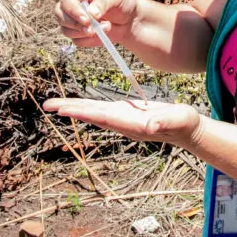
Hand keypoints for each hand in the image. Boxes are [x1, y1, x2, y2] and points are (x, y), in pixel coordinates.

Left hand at [43, 97, 201, 146]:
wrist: (188, 131)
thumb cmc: (185, 124)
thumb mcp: (179, 119)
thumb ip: (165, 122)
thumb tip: (151, 125)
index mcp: (131, 124)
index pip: (103, 117)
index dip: (82, 112)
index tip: (64, 110)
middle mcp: (123, 124)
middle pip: (92, 116)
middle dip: (71, 110)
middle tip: (47, 106)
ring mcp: (124, 120)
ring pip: (94, 113)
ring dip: (75, 108)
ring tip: (55, 105)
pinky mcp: (126, 114)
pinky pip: (102, 110)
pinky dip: (88, 106)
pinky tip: (79, 105)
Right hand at [55, 0, 138, 46]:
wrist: (128, 20)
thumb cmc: (121, 3)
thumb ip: (104, 3)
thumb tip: (92, 13)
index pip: (66, 1)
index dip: (74, 12)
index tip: (87, 21)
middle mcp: (71, 5)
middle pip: (60, 17)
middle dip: (77, 25)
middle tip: (93, 30)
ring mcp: (72, 21)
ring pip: (67, 31)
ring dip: (87, 33)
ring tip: (107, 26)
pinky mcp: (78, 34)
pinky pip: (77, 41)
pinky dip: (90, 40)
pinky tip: (103, 34)